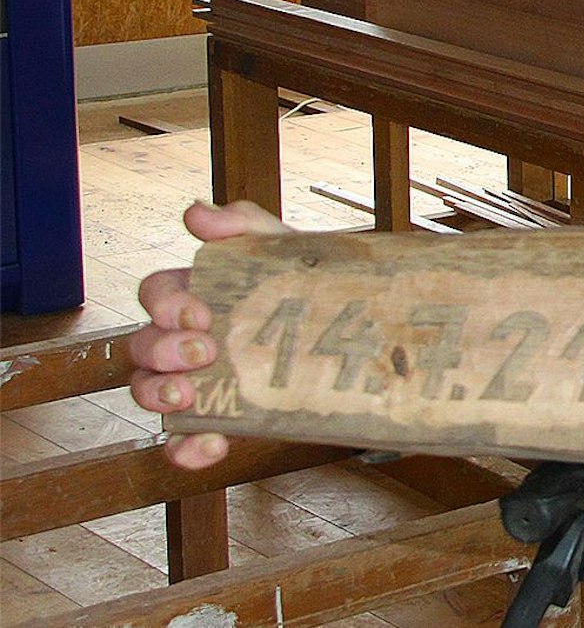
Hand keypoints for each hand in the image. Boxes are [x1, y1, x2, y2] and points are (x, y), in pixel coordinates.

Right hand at [128, 201, 291, 468]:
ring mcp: (197, 381)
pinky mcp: (218, 420)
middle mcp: (184, 338)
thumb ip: (246, 225)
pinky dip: (185, 448)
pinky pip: (180, 442)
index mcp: (197, 294)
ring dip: (157, 393)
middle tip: (203, 351)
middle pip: (141, 343)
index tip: (200, 314)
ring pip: (147, 389)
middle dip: (160, 348)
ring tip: (188, 395)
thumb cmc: (310, 285)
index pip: (155, 292)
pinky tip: (212, 445)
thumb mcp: (288, 249)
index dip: (165, 303)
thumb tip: (195, 214)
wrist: (363, 337)